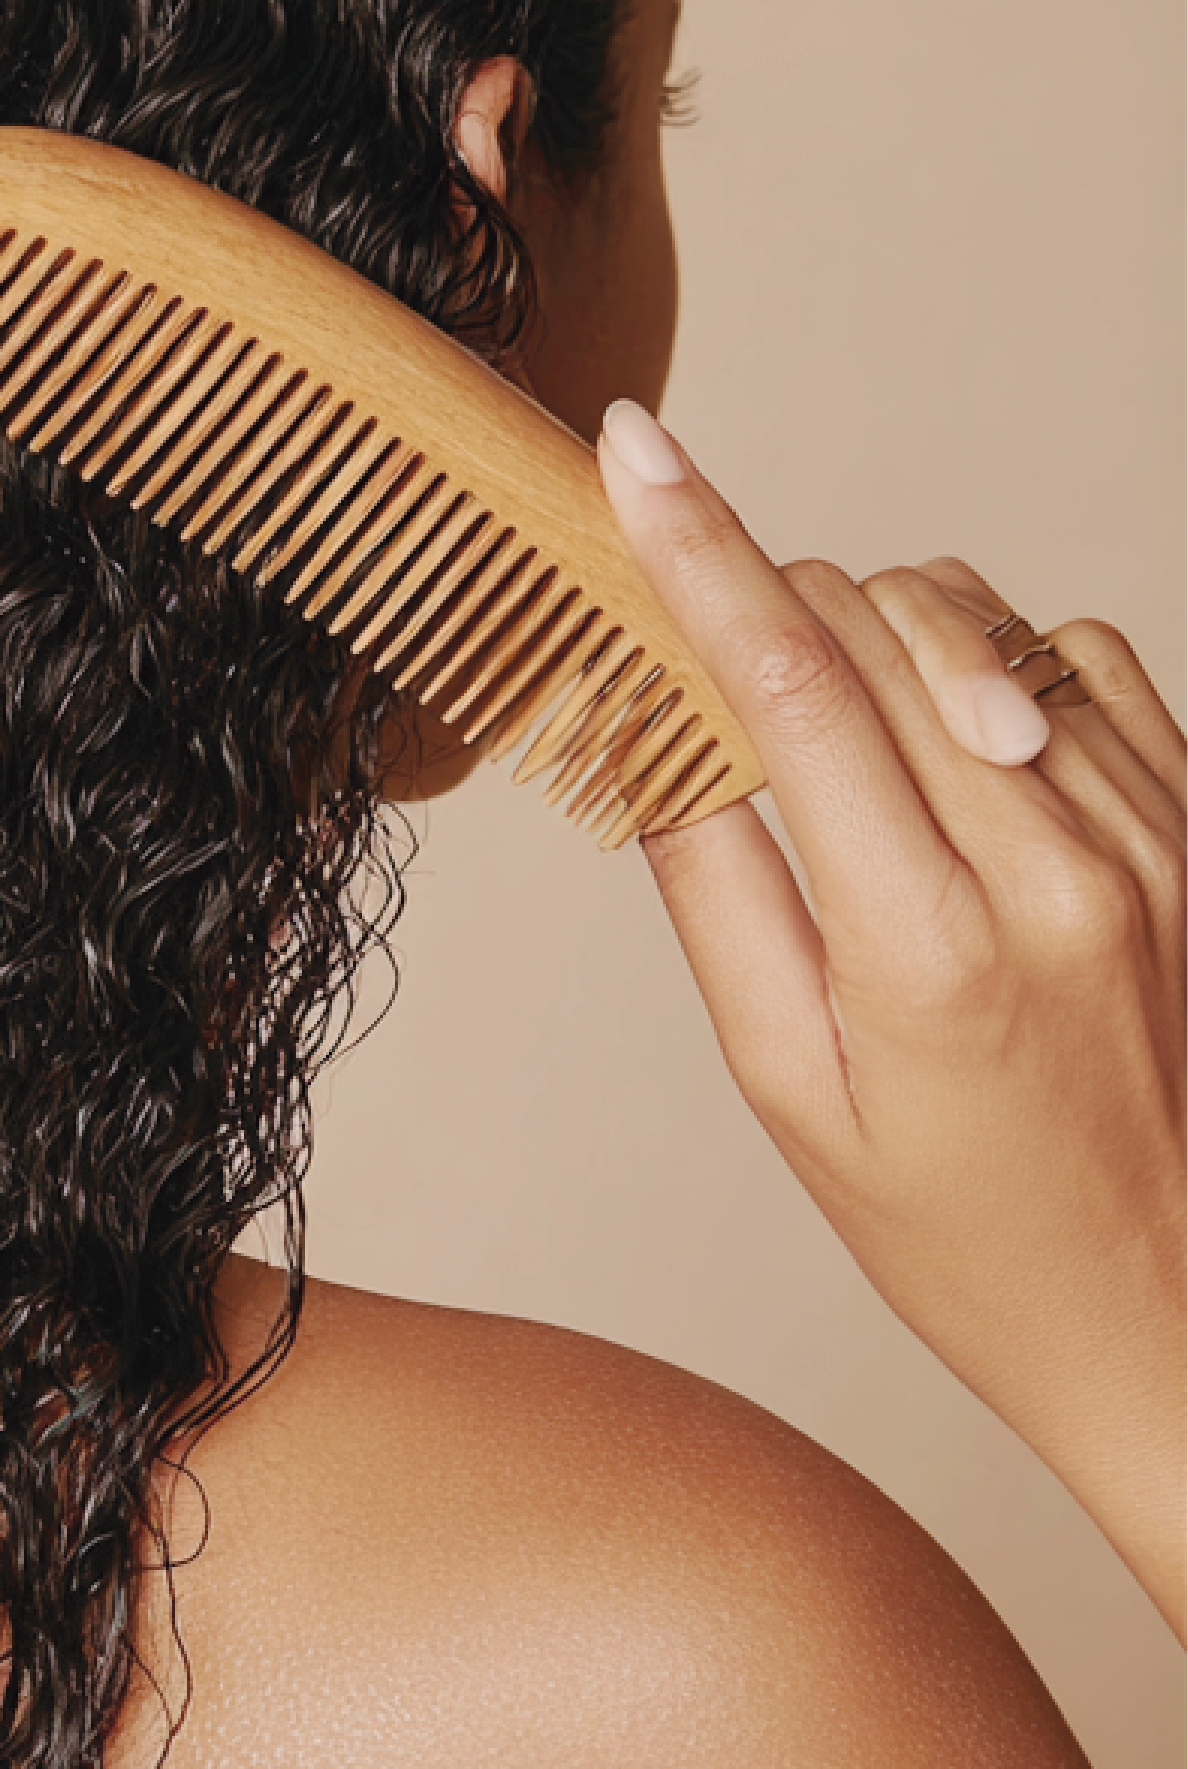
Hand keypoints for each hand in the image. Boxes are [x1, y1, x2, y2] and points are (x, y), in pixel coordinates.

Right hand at [597, 400, 1187, 1640]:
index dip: (695, 549)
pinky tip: (958, 749)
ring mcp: (1153, 834)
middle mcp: (1061, 866)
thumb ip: (719, 892)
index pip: (787, 680)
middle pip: (873, 623)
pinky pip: (1079, 654)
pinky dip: (992, 664)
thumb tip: (648, 727)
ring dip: (877, 635)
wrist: (1175, 1315)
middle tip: (698, 645)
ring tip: (839, 739)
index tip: (634, 453)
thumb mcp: (796, 1092)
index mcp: (931, 946)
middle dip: (765, 597)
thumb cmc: (970, 1239)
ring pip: (975, 620)